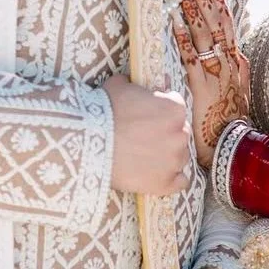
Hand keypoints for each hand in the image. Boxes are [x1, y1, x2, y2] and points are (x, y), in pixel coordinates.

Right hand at [106, 74, 192, 195]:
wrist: (88, 142)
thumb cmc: (104, 110)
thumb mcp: (119, 86)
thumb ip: (133, 86)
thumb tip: (130, 84)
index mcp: (174, 109)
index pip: (175, 106)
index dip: (160, 109)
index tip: (148, 114)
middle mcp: (180, 135)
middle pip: (179, 132)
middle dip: (165, 133)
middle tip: (144, 136)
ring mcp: (174, 161)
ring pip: (180, 157)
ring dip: (168, 156)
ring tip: (147, 157)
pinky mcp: (164, 183)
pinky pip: (180, 182)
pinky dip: (173, 180)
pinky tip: (159, 176)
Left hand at [173, 0, 249, 167]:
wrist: (234, 145)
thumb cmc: (230, 120)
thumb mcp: (234, 90)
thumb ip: (226, 70)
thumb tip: (217, 52)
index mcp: (239, 63)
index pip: (228, 24)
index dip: (218, 2)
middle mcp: (231, 64)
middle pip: (219, 25)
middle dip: (206, 0)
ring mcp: (218, 75)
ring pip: (206, 38)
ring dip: (195, 14)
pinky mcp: (203, 89)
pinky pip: (192, 60)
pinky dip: (183, 41)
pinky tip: (175, 26)